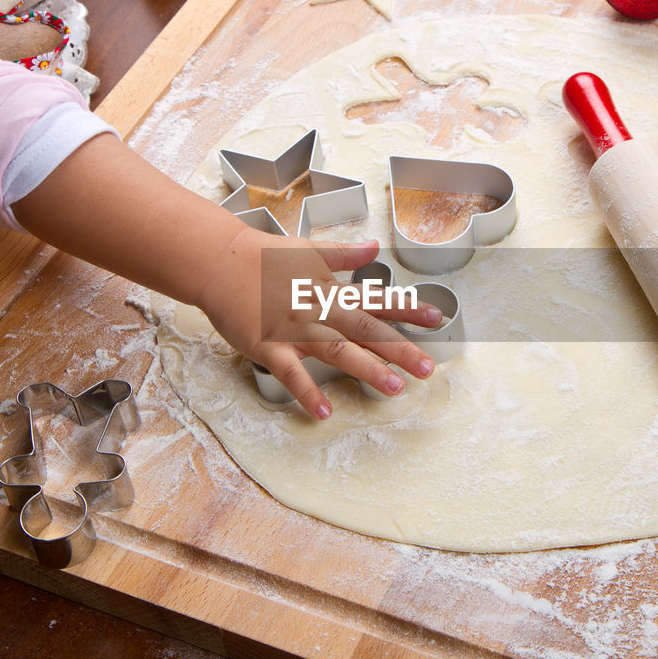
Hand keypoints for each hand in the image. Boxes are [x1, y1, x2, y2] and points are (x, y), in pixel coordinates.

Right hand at [196, 227, 441, 419]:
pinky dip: (307, 392)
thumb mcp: (309, 250)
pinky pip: (291, 374)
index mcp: (331, 290)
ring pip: (338, 351)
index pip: (377, 300)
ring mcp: (296, 330)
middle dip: (399, 349)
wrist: (220, 261)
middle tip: (427, 368)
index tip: (437, 319)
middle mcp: (320, 311)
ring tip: (394, 387)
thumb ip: (344, 255)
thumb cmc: (263, 257)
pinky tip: (324, 411)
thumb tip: (374, 247)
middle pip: (366, 330)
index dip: (408, 309)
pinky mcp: (269, 346)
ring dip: (367, 369)